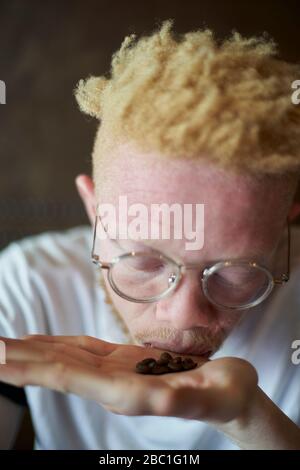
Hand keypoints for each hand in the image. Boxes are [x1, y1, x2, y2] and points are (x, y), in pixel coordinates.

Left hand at [0, 335, 257, 422]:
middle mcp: (113, 385)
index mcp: (128, 392)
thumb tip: (159, 400)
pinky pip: (82, 353)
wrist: (229, 395)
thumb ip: (187, 397)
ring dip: (31, 352)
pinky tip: (41, 343)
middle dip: (19, 360)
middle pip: (57, 369)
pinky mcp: (123, 363)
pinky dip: (57, 345)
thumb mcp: (215, 393)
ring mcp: (116, 374)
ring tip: (2, 345)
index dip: (32, 366)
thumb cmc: (227, 394)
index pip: (69, 377)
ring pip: (65, 360)